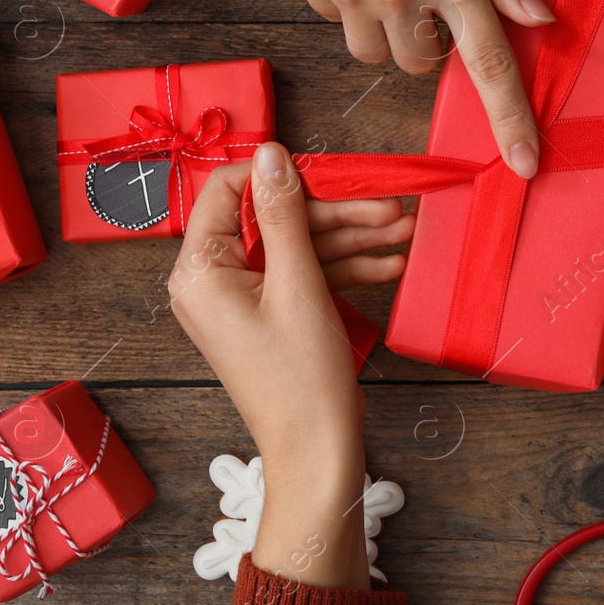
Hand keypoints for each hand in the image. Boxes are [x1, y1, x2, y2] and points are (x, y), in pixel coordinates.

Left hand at [169, 143, 413, 585]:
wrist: (316, 451)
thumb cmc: (300, 379)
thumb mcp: (298, 284)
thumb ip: (285, 214)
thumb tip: (271, 153)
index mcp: (200, 271)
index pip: (229, 192)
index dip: (280, 177)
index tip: (332, 172)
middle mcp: (213, 282)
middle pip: (274, 220)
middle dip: (336, 214)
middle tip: (389, 210)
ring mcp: (243, 301)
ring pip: (297, 248)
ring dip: (351, 240)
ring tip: (403, 234)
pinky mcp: (271, 316)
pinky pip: (304, 276)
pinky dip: (344, 269)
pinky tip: (389, 265)